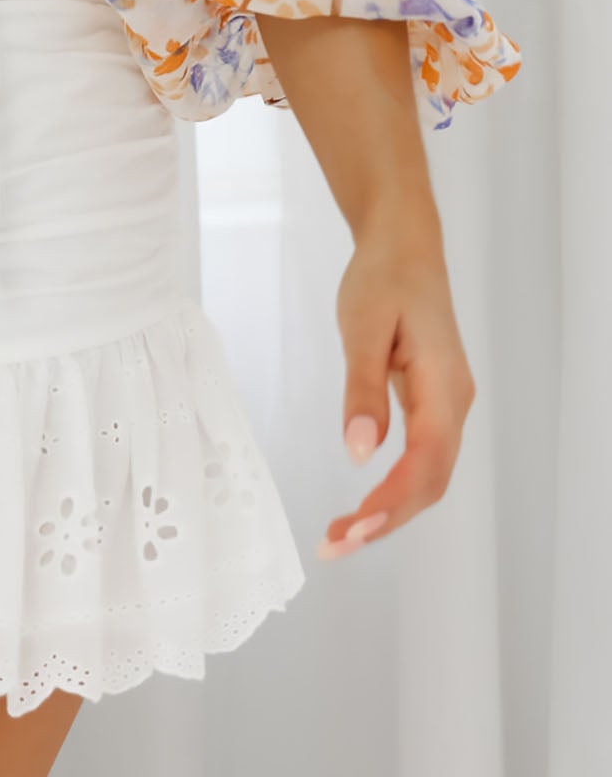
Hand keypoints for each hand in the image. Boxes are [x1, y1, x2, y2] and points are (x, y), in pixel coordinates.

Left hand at [317, 228, 475, 559]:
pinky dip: (396, 490)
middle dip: (388, 520)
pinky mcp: (434, 403)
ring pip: (430, 476)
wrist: (404, 246)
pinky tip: (366, 506)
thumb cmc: (383, 279)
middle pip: (432, 481)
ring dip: (391, 512)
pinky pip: (423, 459)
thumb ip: (363, 389)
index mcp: (443, 385)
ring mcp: (449, 405)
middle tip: (335, 544)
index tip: (352, 530)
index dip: (391, 502)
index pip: (425, 461)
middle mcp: (455, 403)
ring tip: (343, 535)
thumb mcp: (362, 326)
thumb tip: (360, 452)